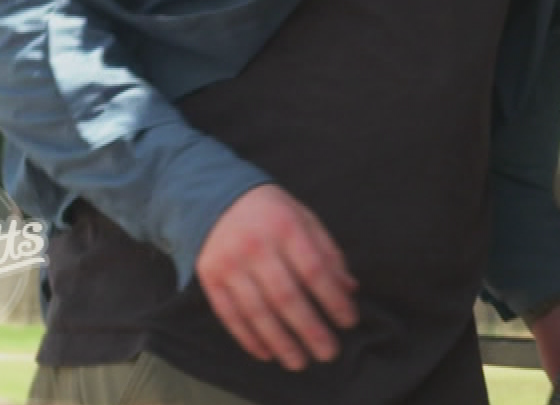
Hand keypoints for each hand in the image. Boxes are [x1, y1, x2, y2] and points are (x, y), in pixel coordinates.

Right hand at [195, 184, 358, 370]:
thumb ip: (328, 252)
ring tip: (299, 362)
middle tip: (329, 353)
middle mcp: (256, 247)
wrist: (216, 198)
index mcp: (286, 227)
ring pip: (256, 312)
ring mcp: (229, 264)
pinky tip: (267, 353)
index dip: (333, 299)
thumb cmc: (272, 213)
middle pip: (285, 297)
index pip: (314, 270)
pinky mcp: (209, 278)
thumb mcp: (305, 219)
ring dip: (280, 341)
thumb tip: (350, 289)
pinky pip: (229, 315)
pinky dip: (248, 338)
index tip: (349, 322)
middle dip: (309, 329)